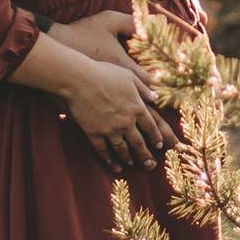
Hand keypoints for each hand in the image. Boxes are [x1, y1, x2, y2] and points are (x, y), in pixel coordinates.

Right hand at [34, 9, 167, 167]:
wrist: (79, 79)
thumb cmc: (104, 73)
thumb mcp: (129, 76)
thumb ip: (144, 88)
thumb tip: (156, 97)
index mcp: (137, 107)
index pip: (151, 127)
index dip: (156, 137)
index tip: (160, 146)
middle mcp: (126, 122)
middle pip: (139, 143)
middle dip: (146, 155)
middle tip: (151, 165)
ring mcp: (109, 130)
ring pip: (122, 149)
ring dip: (129, 158)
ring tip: (133, 164)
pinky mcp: (93, 133)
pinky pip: (103, 151)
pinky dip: (110, 160)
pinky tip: (115, 166)